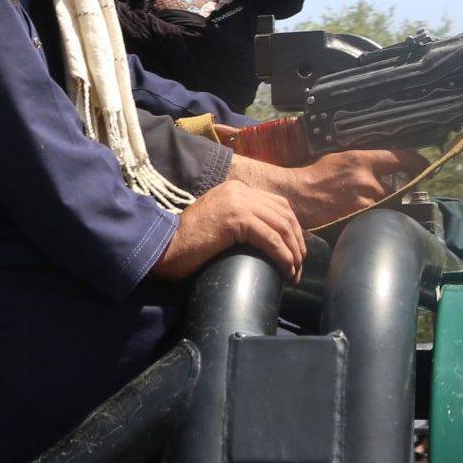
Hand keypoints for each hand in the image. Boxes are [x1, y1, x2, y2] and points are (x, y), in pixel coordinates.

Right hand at [154, 180, 307, 281]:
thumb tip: (268, 240)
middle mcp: (239, 190)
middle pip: (284, 215)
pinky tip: (285, 270)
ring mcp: (237, 202)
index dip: (292, 229)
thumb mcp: (219, 223)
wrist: (164, 246)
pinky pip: (271, 238)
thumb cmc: (188, 243)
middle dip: (297, 243)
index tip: (295, 252)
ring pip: (281, 227)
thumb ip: (240, 221)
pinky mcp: (236, 219)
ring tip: (293, 273)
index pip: (278, 205)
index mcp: (236, 188)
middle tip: (298, 267)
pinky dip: (283, 256)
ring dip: (293, 253)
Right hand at [231, 147, 425, 226]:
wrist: (296, 196)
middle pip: (394, 189)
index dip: (418, 162)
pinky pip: (373, 220)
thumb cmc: (315, 175)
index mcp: (362, 160)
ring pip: (385, 206)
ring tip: (355, 205)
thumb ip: (366, 162)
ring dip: (378, 207)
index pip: (402, 158)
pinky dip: (369, 219)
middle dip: (387, 193)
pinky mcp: (357, 221)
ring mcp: (363, 204)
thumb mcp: (341, 158)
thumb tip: (389, 168)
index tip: (425, 166)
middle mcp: (366, 181)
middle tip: (371, 195)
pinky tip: (353, 215)